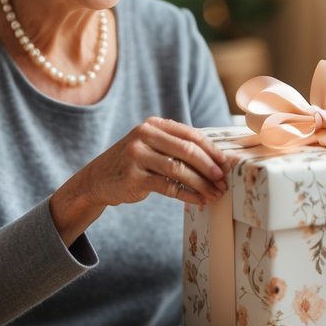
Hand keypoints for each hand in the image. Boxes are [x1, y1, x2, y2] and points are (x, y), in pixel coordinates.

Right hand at [50, 117, 229, 242]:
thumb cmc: (134, 163)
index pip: (191, 134)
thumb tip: (216, 159)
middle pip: (187, 150)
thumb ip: (176, 146)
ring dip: (202, 184)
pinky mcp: (134, 177)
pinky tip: (199, 200)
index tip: (227, 163)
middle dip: (210, 167)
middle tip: (224, 180)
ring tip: (215, 194)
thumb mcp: (151, 146)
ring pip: (179, 169)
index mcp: (154, 125)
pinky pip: (168, 186)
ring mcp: (137, 156)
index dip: (212, 150)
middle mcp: (144, 136)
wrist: (98, 179)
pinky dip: (187, 194)